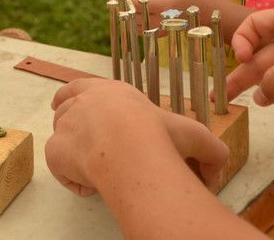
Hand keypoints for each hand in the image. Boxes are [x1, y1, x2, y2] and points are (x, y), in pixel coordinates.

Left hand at [46, 78, 227, 196]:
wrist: (132, 150)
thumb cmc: (160, 137)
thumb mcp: (195, 136)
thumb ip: (209, 150)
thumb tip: (216, 169)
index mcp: (112, 92)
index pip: (81, 86)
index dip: (73, 96)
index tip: (68, 104)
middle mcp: (85, 102)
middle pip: (64, 109)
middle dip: (71, 125)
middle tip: (83, 144)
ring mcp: (67, 125)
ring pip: (60, 135)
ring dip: (72, 151)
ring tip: (93, 168)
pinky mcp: (57, 150)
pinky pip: (58, 166)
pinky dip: (71, 179)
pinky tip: (90, 187)